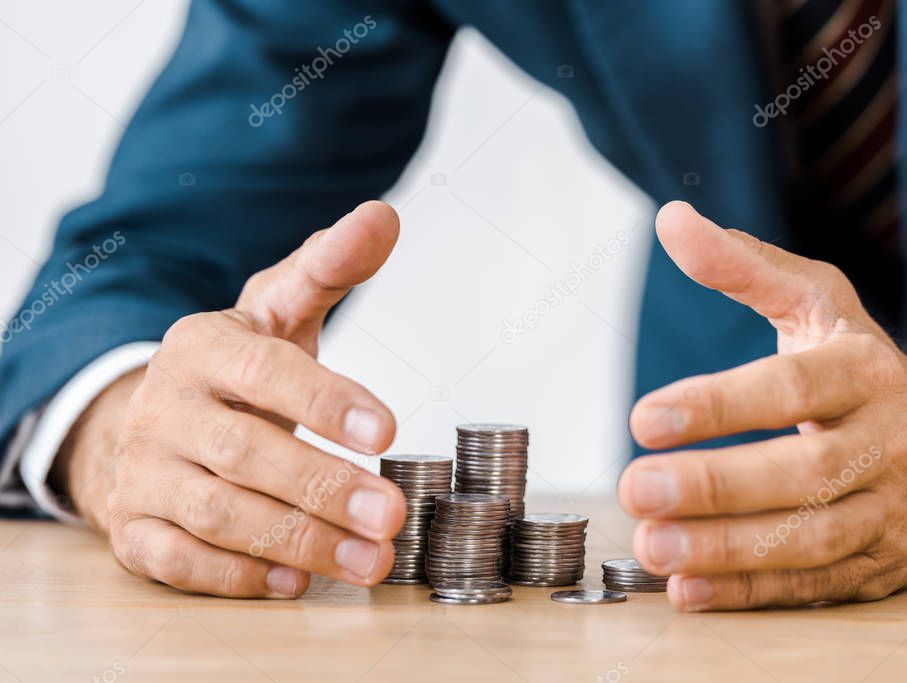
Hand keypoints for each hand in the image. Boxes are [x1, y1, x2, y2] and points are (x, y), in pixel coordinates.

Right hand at [54, 201, 407, 596]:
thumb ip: (328, 268)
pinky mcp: (134, 528)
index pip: (263, 370)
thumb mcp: (276, 311)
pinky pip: (178, 561)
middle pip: (243, 452)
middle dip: (323, 486)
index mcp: (202, 346)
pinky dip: (238, 576)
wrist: (150, 418)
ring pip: (217, 514)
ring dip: (299, 540)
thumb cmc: (235, 369)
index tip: (385, 429)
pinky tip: (296, 581)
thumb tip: (382, 217)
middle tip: (392, 513)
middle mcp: (165, 408)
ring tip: (369, 558)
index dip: (324, 400)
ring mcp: (144, 472)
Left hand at [618, 201, 906, 610]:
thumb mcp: (819, 305)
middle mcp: (886, 444)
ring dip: (726, 550)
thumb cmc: (865, 370)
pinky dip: (749, 592)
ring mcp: (888, 513)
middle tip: (635, 487)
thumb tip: (671, 221)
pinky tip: (688, 592)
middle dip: (716, 485)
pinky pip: (813, 585)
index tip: (642, 418)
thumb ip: (744, 267)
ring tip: (653, 545)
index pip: (792, 388)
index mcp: (866, 372)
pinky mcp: (878, 567)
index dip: (719, 404)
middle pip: (803, 473)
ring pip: (810, 540)